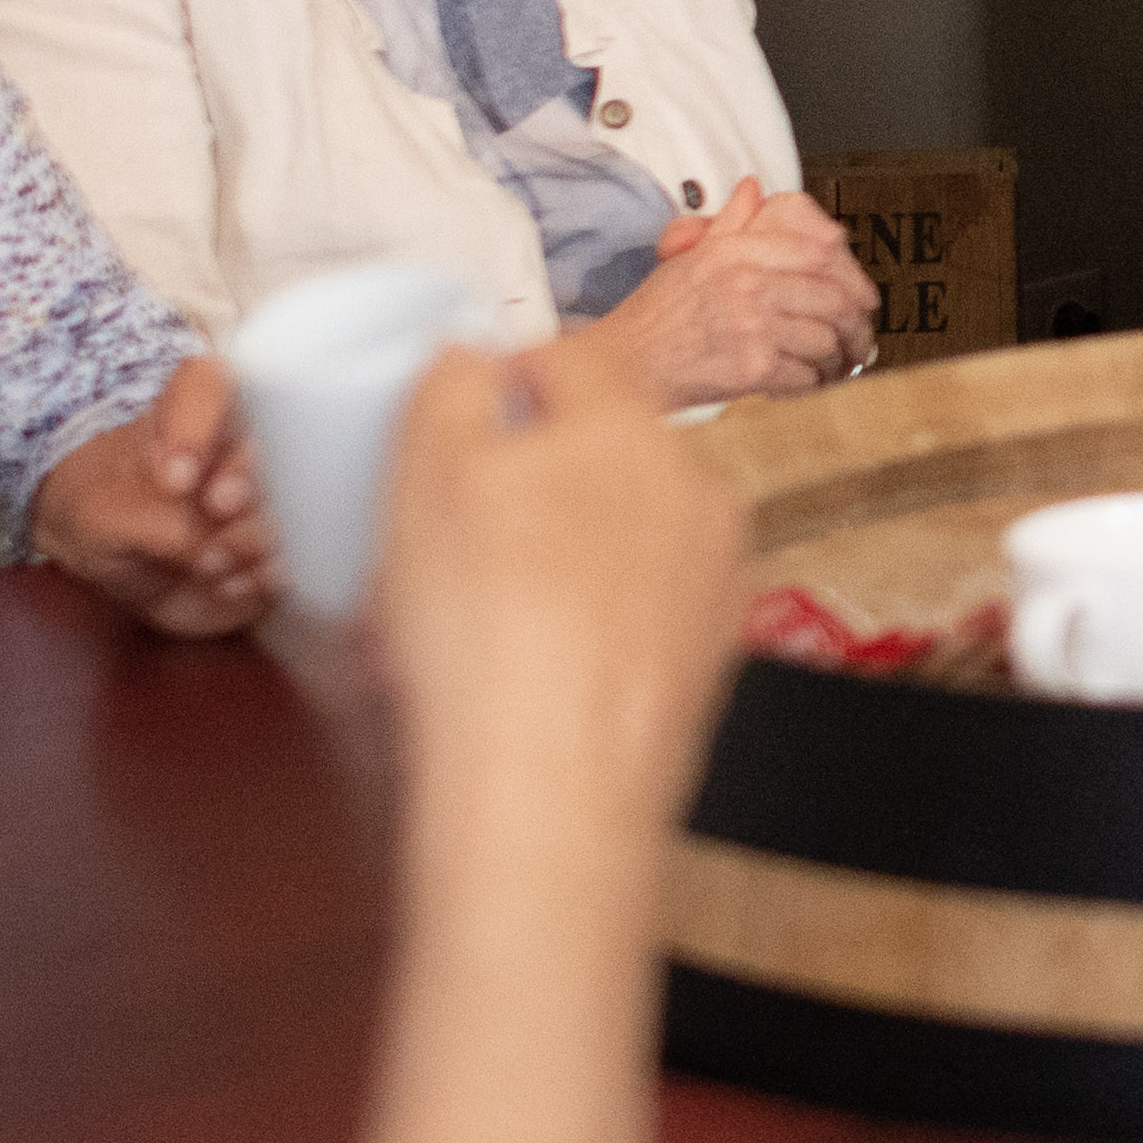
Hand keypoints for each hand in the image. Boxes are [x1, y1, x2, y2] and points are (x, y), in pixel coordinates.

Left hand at [28, 353, 276, 634]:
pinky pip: (295, 554)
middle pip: (261, 444)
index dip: (199, 425)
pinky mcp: (274, 547)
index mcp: (185, 413)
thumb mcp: (101, 515)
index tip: (175, 479)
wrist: (117, 567)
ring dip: (249, 538)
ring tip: (204, 564)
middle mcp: (233, 446)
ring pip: (285, 503)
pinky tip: (230, 587)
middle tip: (214, 508)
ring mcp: (261, 497)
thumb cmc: (106, 515)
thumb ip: (143, 517)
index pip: (205, 385)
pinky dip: (265, 575)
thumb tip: (197, 538)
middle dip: (242, 480)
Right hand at [361, 334, 751, 797]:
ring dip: (565, 549)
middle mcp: (697, 492)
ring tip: (488, 608)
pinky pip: (639, 610)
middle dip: (534, 474)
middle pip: (602, 450)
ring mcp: (715, 581)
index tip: (457, 423)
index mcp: (633, 426)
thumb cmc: (487, 625)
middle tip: (456, 527)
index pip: (569, 357)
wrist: (552, 786)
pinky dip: (594, 619)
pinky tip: (536, 660)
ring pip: (624, 533)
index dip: (502, 380)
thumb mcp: (427, 469)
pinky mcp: (710, 660)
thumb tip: (471, 361)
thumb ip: (451, 388)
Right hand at [586, 182, 880, 403]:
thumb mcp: (690, 257)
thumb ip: (730, 223)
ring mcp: (751, 324)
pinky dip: (812, 385)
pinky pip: (805, 375)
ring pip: (824, 340)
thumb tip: (753, 188)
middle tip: (860, 342)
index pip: (817, 251)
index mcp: (735, 251)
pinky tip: (806, 384)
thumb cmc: (658, 316)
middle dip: (855, 327)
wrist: (628, 365)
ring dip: (836, 361)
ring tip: (834, 368)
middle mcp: (746, 282)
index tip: (864, 298)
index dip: (852, 277)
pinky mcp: (752, 366)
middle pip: (832, 298)